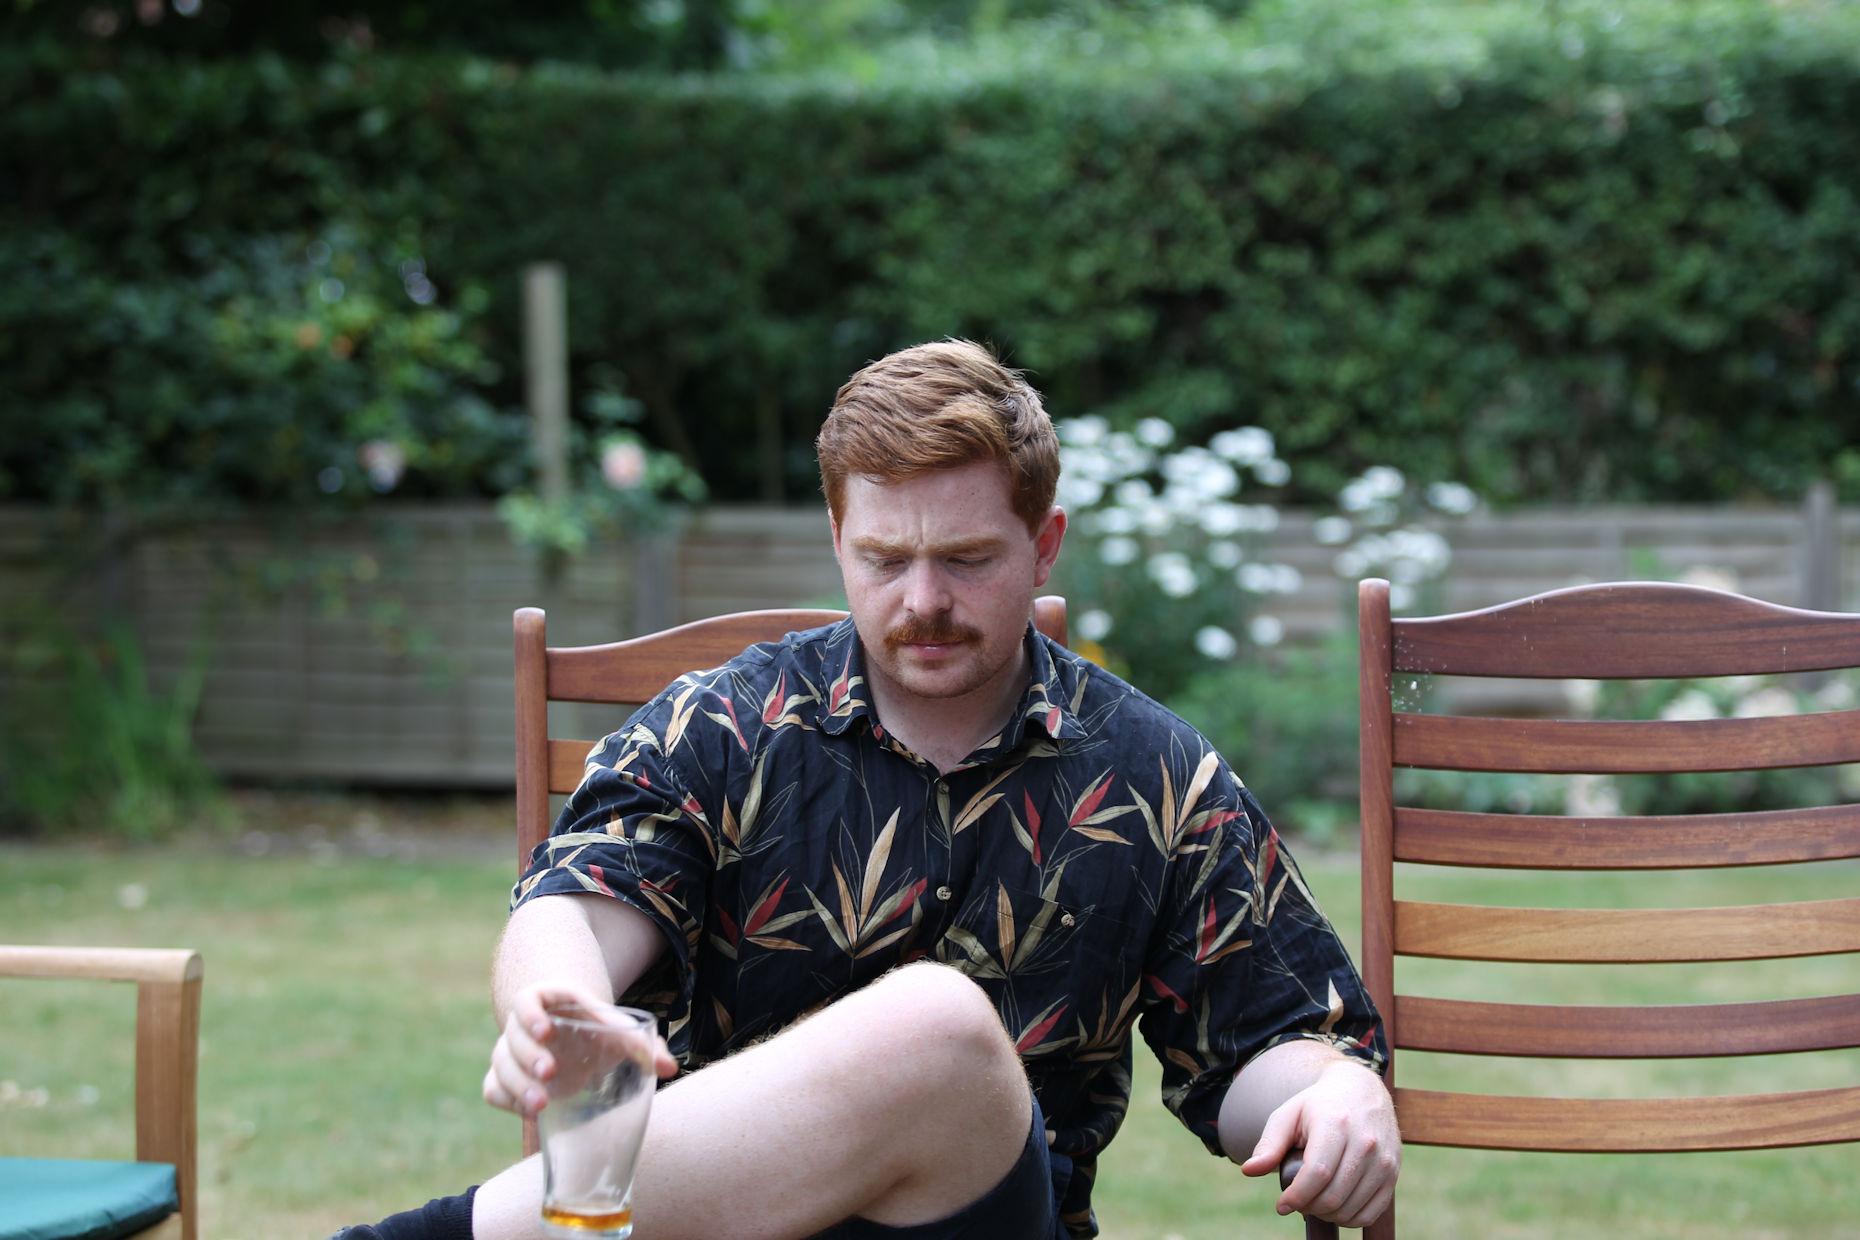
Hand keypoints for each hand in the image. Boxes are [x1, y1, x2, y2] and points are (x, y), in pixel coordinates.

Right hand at [482, 984, 676, 1116]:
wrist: (578, 1038)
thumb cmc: (599, 1030)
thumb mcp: (619, 1030)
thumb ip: (643, 1045)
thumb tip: (669, 1068)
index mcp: (548, 1001)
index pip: (527, 1000)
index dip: (531, 1014)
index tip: (546, 1030)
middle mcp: (522, 1026)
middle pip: (512, 1037)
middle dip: (528, 1057)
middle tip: (550, 1073)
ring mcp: (510, 1052)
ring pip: (500, 1066)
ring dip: (517, 1085)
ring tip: (541, 1105)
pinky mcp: (506, 1078)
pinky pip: (493, 1089)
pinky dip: (507, 1100)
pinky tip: (529, 1111)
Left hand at [1240, 1058, 1399, 1227]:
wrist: (1362, 1090)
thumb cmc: (1319, 1105)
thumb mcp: (1289, 1114)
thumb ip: (1269, 1144)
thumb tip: (1249, 1171)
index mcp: (1335, 1124)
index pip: (1317, 1173)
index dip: (1297, 1196)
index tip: (1282, 1205)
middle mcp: (1364, 1142)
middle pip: (1333, 1195)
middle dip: (1308, 1207)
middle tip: (1297, 1203)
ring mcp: (1383, 1159)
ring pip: (1351, 1207)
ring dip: (1326, 1215)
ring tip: (1313, 1203)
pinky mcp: (1393, 1172)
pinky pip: (1371, 1211)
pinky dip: (1349, 1218)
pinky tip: (1335, 1208)